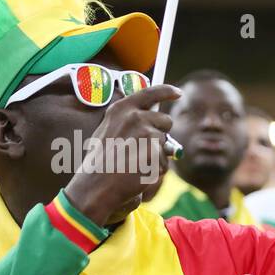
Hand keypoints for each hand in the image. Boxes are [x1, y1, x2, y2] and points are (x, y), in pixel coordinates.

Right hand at [64, 83, 179, 225]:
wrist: (97, 184)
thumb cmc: (100, 161)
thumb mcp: (107, 130)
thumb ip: (129, 122)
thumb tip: (153, 124)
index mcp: (122, 108)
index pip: (151, 92)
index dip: (168, 91)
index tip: (178, 92)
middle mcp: (136, 116)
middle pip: (166, 120)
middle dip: (161, 133)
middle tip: (142, 148)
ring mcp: (147, 133)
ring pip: (166, 143)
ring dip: (157, 154)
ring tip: (136, 161)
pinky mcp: (156, 151)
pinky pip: (165, 161)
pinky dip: (156, 169)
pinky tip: (139, 172)